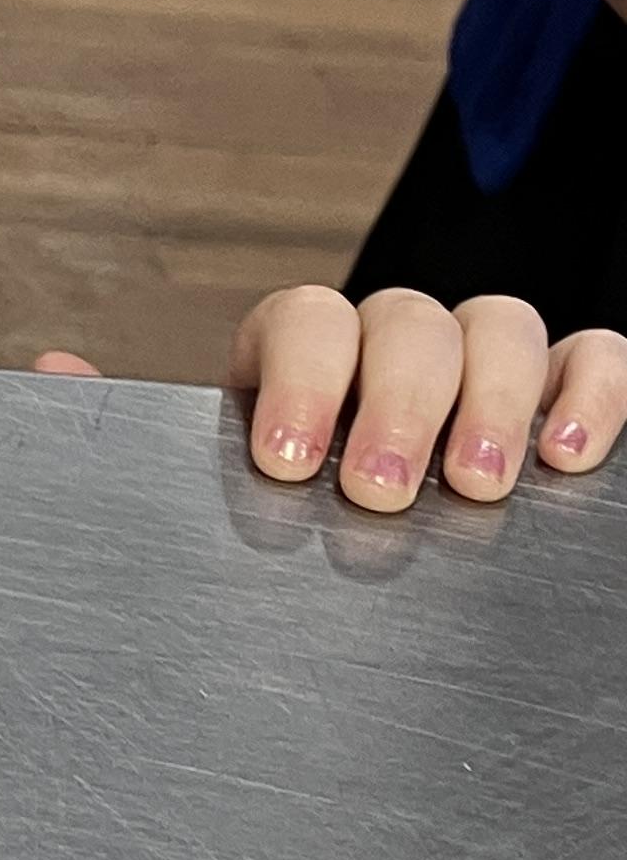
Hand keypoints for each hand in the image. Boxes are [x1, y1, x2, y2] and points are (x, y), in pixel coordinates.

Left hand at [226, 284, 626, 510]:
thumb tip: (269, 502)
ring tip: (476, 484)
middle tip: (381, 490)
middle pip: (410, 326)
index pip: (309, 322)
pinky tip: (566, 455)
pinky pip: (590, 354)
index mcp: (313, 350)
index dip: (300, 381)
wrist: (372, 537)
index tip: (289, 459)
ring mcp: (481, 352)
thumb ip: (280, 479)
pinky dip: (590, 393)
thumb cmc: (316, 509)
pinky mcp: (557, 380)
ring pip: (499, 329)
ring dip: (490, 405)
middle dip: (398, 409)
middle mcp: (397, 337)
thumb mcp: (280, 490)